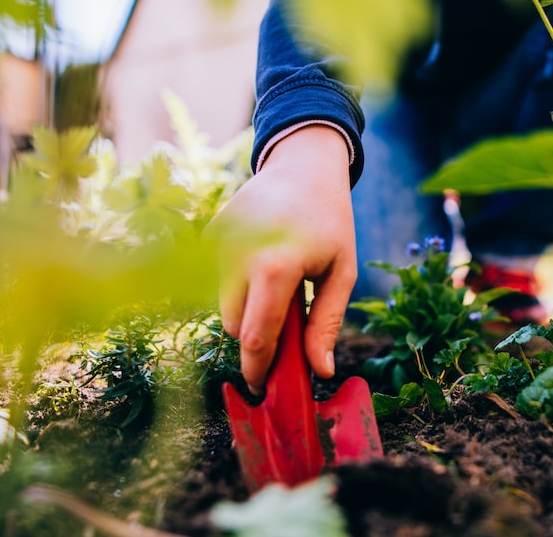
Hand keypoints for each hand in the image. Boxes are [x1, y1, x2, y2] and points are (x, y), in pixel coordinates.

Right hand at [206, 125, 356, 393]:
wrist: (303, 164)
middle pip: (234, 324)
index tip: (264, 388)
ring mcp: (219, 244)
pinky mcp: (210, 234)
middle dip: (255, 337)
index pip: (255, 337)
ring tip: (282, 284)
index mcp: (275, 268)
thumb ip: (326, 324)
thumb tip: (320, 371)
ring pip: (224, 302)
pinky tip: (265, 257)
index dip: (257, 369)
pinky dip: (240, 282)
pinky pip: (220, 277)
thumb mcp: (341, 272)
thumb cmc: (331, 220)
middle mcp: (238, 257)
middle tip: (287, 330)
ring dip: (248, 308)